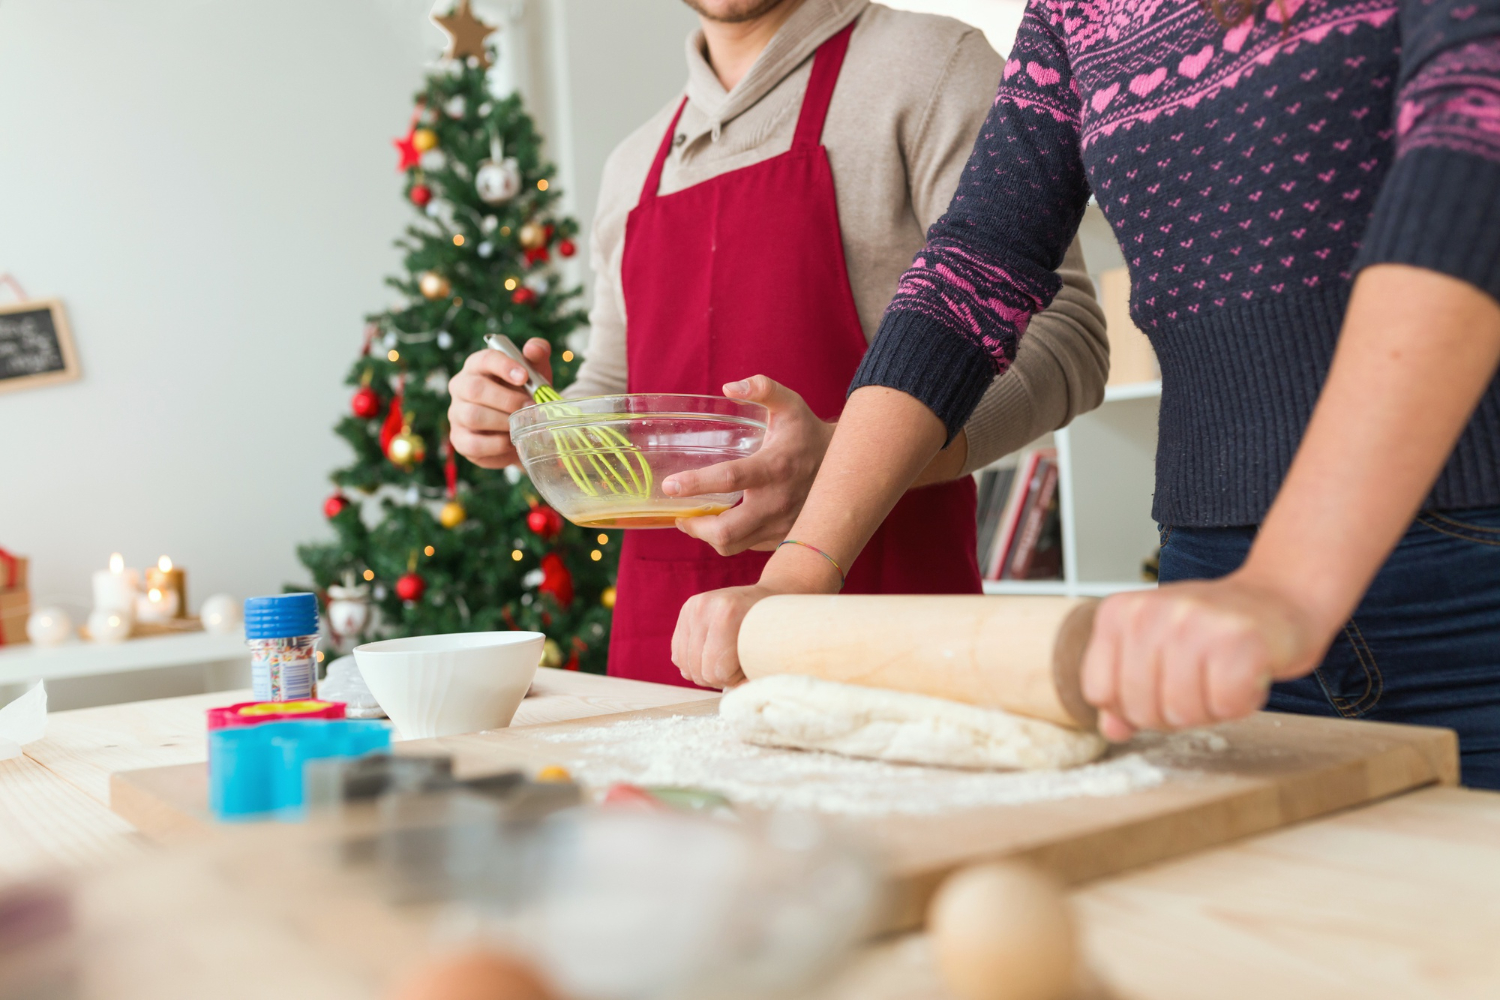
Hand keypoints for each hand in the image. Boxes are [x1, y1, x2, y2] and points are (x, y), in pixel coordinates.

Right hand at [447, 338, 552, 468]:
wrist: (523, 428)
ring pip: (473, 416)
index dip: (504, 366)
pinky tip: (512, 442)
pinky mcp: (459, 439)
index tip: (524, 377)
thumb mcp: (536, 372)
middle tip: (531, 407)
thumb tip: (533, 348)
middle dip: (507, 399)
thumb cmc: (525, 394)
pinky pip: (474, 443)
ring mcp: (457, 413)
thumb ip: (538, 354)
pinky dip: (497, 444)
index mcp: (477, 366)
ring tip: (523, 425)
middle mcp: (461, 387)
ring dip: (503, 422)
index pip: (484, 359)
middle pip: (475, 389)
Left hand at [664, 375, 834, 555]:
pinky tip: (723, 524)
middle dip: (695, 526)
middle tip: (679, 513)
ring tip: (695, 521)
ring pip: (733, 545)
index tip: (670, 485)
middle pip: (726, 531)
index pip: (730, 479)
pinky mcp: (783, 538)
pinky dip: (729, 540)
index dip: (696, 484)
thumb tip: (728, 388)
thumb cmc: (807, 433)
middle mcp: (777, 501)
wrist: (847, 467)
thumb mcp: (789, 405)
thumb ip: (762, 388)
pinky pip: (747, 547)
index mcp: (774, 467)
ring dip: (707, 536)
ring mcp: (781, 524)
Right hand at [672, 584, 778, 687]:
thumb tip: (740, 695)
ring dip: (704, 671)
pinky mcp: (685, 611)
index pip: (715, 670)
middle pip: (699, 669)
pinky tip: (710, 655)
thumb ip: (753, 675)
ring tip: (723, 662)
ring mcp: (692, 608)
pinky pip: (677, 655)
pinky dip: (692, 663)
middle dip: (717, 677)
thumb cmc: (772, 628)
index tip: (745, 670)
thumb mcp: (768, 651)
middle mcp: (704, 607)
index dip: (731, 680)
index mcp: (727, 613)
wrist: (768, 595)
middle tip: (735, 668)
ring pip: (685, 665)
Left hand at [1080, 573, 1325, 740]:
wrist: (1280, 597)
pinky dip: (1241, 703)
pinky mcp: (1239, 639)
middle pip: (1140, 709)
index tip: (1159, 688)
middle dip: (1173, 713)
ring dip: (1209, 709)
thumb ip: (1124, 687)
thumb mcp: (1155, 648)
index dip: (1130, 707)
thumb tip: (1111, 729)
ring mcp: (1193, 622)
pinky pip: (1226, 706)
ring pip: (1182, 713)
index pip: (1098, 691)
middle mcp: (1150, 612)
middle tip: (1199, 682)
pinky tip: (1246, 675)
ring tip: (1222, 675)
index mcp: (1119, 613)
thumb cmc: (1214, 628)